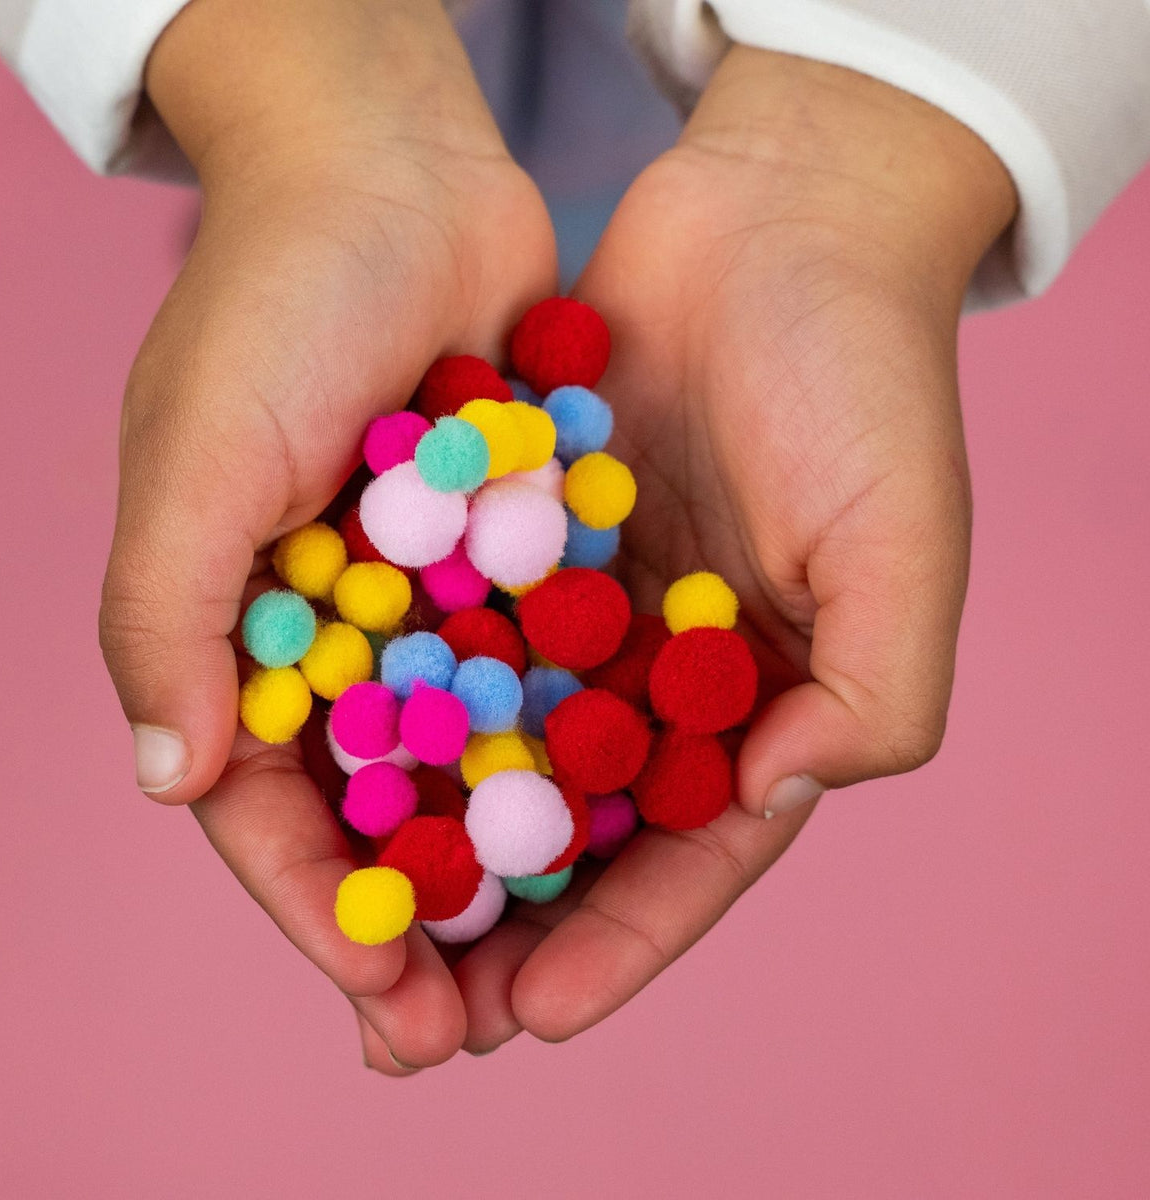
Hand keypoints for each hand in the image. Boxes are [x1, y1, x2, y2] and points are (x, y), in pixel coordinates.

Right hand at [98, 0, 554, 1071]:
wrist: (395, 176)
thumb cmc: (276, 301)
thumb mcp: (195, 455)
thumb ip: (165, 618)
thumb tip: (170, 779)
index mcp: (240, 635)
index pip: (272, 812)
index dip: (322, 917)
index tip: (392, 1005)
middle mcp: (337, 637)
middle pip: (380, 815)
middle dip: (423, 923)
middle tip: (482, 1030)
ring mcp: (432, 603)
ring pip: (471, 766)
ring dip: (507, 863)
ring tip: (558, 964)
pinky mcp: (512, 557)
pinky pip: (541, 677)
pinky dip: (568, 746)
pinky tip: (619, 824)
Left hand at [452, 48, 1015, 1049]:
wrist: (774, 223)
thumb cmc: (861, 380)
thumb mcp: (903, 544)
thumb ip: (874, 695)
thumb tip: (768, 797)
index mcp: (766, 701)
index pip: (691, 853)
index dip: (623, 939)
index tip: (536, 1012)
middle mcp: (667, 673)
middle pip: (580, 829)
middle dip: (510, 924)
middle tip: (422, 1016)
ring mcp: (589, 612)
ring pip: (501, 749)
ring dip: (439, 835)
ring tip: (360, 913)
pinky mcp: (522, 542)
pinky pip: (457, 635)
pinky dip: (408, 696)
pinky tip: (336, 757)